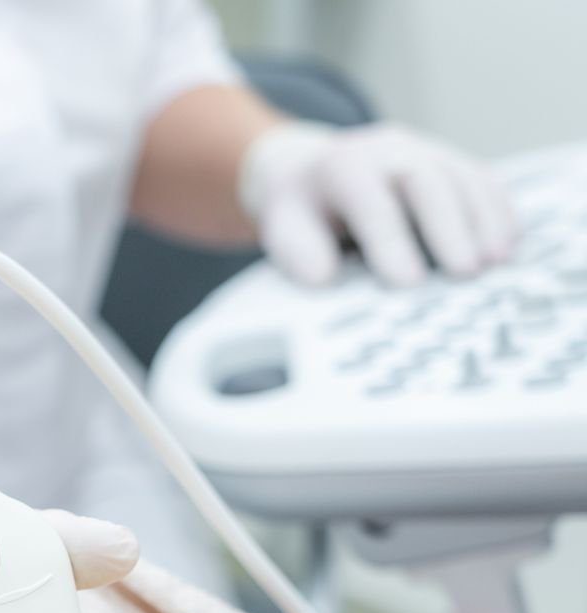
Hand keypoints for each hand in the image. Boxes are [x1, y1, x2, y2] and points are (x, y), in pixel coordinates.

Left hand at [240, 121, 516, 286]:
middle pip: (425, 180)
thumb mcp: (283, 230)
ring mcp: (423, 150)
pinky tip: (508, 246)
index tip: (406, 283)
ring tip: (495, 264)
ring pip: (461, 176)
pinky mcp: (448, 161)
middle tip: (465, 273)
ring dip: (483, 221)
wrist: (308, 172)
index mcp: (342, 166)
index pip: (370, 201)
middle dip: (448, 227)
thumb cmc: (300, 212)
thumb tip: (325, 278)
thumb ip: (300, 253)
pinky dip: (497, 211)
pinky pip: (481, 179)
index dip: (390, 241)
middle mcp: (386, 149)